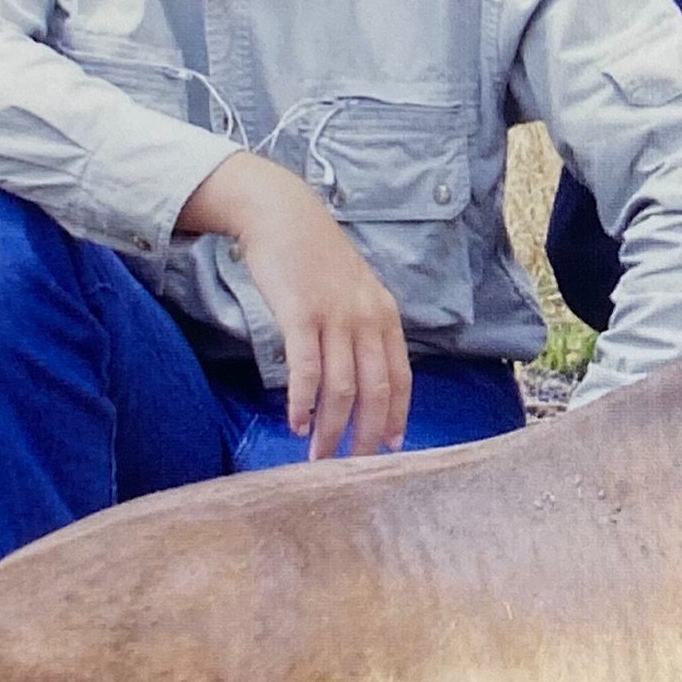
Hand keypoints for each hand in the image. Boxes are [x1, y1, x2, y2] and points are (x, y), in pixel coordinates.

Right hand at [178, 151, 412, 460]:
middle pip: (375, 391)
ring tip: (318, 457)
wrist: (281, 213)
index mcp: (384, 315)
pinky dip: (303, 402)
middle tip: (353, 468)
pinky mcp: (301, 314)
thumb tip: (360, 375)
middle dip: (366, 436)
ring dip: (330, 429)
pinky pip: (306, 370)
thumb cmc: (314, 256)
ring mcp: (336, 316)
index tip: (393, 449)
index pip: (400, 377)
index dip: (398, 416)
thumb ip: (362, 327)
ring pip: (341, 388)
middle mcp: (367, 318)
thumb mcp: (353, 289)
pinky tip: (296, 423)